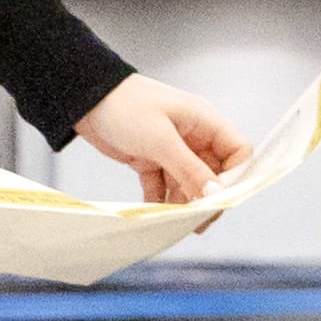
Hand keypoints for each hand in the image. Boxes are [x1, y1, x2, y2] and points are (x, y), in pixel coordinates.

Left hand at [74, 73, 250, 206]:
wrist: (83, 98)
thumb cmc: (124, 105)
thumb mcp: (160, 139)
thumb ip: (189, 169)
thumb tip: (215, 194)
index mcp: (203, 122)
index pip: (237, 152)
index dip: (235, 177)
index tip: (221, 199)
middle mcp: (191, 136)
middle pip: (214, 173)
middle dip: (207, 196)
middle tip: (198, 221)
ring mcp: (170, 148)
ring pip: (188, 182)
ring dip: (183, 202)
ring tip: (176, 222)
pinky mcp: (149, 159)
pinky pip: (163, 185)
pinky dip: (160, 199)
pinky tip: (155, 213)